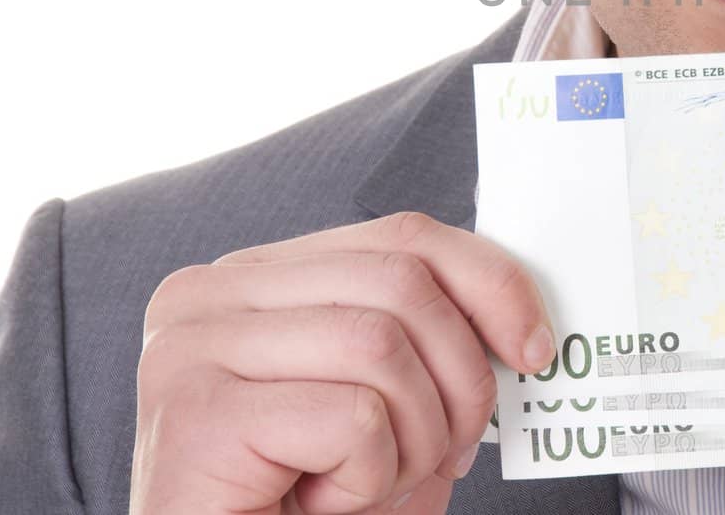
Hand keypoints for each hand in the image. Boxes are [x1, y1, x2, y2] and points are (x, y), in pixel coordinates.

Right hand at [128, 211, 555, 513]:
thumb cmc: (298, 502)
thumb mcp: (379, 403)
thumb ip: (424, 339)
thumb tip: (521, 321)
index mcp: (251, 277)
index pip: (402, 237)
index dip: (489, 282)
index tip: (534, 347)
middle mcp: (208, 295)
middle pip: (402, 284)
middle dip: (460, 379)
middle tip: (451, 452)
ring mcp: (191, 350)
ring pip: (381, 346)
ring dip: (412, 440)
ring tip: (370, 485)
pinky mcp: (198, 418)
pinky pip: (351, 419)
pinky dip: (367, 479)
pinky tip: (321, 504)